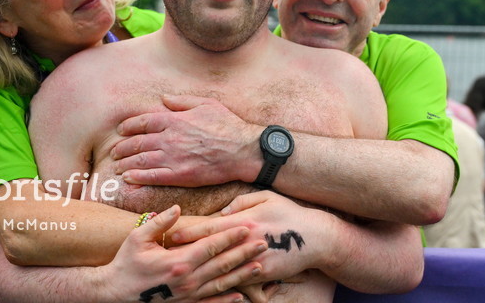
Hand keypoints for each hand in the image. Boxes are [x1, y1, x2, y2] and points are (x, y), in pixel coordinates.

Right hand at [101, 205, 266, 302]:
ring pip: (221, 284)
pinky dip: (228, 301)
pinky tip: (241, 296)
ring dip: (242, 275)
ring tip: (259, 266)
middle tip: (263, 243)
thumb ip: (159, 223)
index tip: (246, 227)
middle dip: (244, 253)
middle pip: (222, 264)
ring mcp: (187, 296)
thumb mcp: (137, 238)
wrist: (114, 294)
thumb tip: (177, 207)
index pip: (210, 246)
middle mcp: (187, 280)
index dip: (230, 236)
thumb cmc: (125, 263)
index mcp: (177, 262)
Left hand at [112, 95, 260, 186]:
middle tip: (115, 151)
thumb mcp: (206, 104)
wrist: (243, 150)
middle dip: (123, 147)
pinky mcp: (180, 175)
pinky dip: (138, 177)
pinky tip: (128, 178)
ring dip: (126, 163)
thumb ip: (182, 101)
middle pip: (138, 142)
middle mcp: (170, 138)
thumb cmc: (227, 125)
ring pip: (141, 160)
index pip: (144, 121)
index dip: (129, 126)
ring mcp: (174, 158)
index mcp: (175, 119)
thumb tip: (164, 98)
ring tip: (117, 166)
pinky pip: (153, 176)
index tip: (121, 130)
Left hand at [171, 191, 332, 284]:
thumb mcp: (266, 197)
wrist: (316, 237)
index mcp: (245, 220)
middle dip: (189, 253)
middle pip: (211, 249)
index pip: (210, 227)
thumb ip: (241, 202)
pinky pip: (238, 281)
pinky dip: (223, 284)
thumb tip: (222, 213)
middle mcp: (246, 240)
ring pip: (222, 268)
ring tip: (181, 273)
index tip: (171, 235)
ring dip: (201, 270)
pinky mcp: (263, 274)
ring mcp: (254, 259)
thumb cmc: (289, 213)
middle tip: (168, 256)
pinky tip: (207, 287)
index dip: (189, 231)